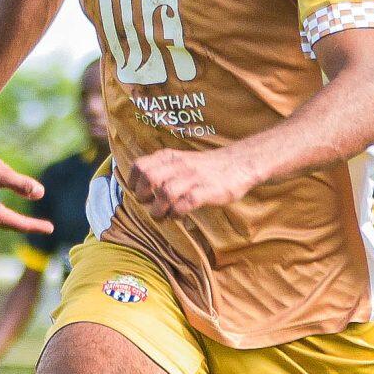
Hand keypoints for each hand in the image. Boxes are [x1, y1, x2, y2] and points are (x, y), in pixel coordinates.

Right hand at [0, 136, 50, 235]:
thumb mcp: (3, 173)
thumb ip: (22, 185)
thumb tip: (40, 194)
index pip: (17, 223)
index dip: (35, 226)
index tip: (51, 229)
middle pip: (6, 223)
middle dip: (24, 224)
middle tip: (43, 227)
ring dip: (9, 218)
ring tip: (22, 221)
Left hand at [128, 147, 257, 218]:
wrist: (240, 162)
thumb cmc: (207, 167)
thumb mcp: (182, 160)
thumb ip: (163, 169)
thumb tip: (141, 188)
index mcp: (171, 157)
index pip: (140, 166)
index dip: (133, 182)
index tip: (136, 192)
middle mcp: (180, 165)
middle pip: (149, 179)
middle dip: (143, 196)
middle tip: (148, 204)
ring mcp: (194, 178)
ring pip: (165, 193)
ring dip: (158, 209)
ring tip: (162, 215)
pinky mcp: (208, 190)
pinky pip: (186, 203)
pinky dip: (177, 213)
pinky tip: (178, 215)